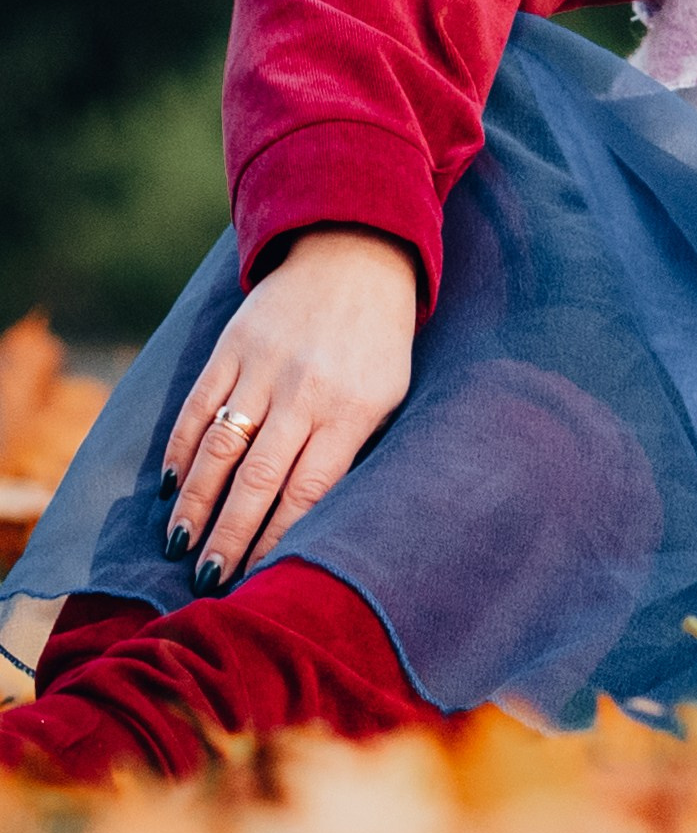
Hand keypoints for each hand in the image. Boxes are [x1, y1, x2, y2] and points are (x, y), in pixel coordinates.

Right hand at [162, 229, 418, 585]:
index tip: (255, 580)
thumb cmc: (379, 340)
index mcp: (351, 411)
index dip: (277, 540)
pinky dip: (179, 448)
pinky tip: (170, 486)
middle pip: (259, 479)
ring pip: (220, 448)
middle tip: (208, 579)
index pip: (308, 492)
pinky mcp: (231, 346)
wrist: (352, 252)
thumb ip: (357, 448)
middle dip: (229, 535)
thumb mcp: (390, 393)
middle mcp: (304, 392)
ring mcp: (263, 368)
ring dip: (195, 502)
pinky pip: (198, 406)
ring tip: (179, 545)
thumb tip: (319, 517)